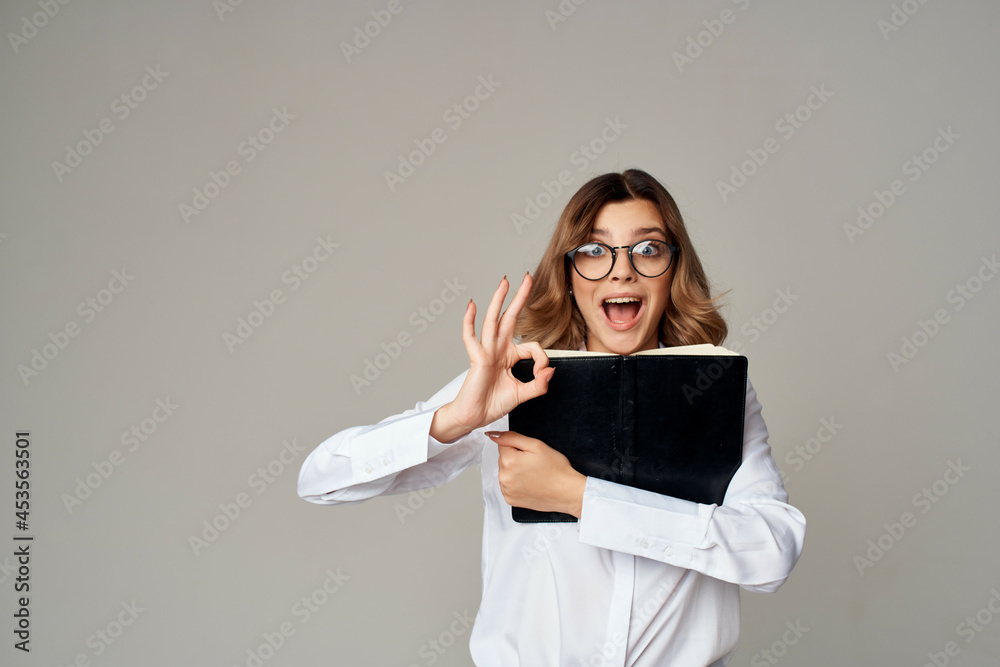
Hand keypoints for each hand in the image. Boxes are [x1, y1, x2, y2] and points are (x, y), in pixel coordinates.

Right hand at [431, 274, 554, 442]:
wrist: (474, 417)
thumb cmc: (492, 404)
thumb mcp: (523, 394)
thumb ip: (539, 384)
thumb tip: (551, 370)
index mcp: (509, 356)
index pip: (531, 346)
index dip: (542, 359)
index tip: (542, 374)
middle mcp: (498, 349)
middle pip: (510, 318)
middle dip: (519, 298)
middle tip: (527, 278)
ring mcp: (486, 352)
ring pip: (493, 321)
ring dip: (499, 300)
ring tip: (505, 282)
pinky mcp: (477, 359)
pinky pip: (471, 337)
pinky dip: (470, 321)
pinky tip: (473, 305)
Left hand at [487, 430, 586, 517]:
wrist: (567, 492)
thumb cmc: (556, 470)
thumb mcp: (536, 445)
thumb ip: (512, 437)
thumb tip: (493, 434)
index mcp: (509, 461)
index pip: (503, 445)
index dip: (518, 447)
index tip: (530, 454)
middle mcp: (504, 477)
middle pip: (504, 459)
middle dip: (516, 459)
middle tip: (534, 464)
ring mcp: (506, 490)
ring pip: (506, 473)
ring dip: (515, 472)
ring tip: (533, 475)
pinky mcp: (510, 500)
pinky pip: (508, 486)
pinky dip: (516, 484)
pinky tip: (530, 484)